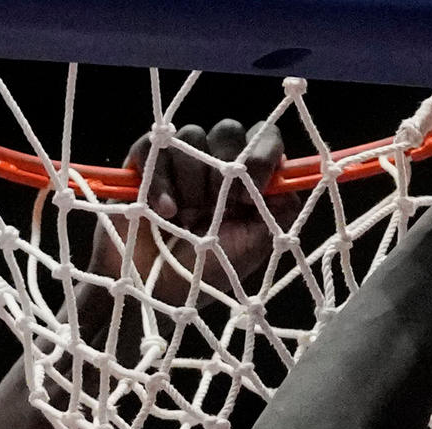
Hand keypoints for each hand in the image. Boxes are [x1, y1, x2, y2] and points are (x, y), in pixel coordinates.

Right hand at [70, 116, 284, 352]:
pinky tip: (162, 212)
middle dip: (222, 171)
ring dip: (190, 181)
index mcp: (246, 181)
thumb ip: (279, 209)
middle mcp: (215, 166)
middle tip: (214, 208)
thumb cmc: (205, 276)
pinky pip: (152, 148)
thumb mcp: (254, 246)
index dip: (262, 153)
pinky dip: (158, 180)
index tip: (252, 188)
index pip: (265, 137)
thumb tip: (288, 174)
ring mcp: (179, 164)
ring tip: (182, 218)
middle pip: (228, 131)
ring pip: (190, 137)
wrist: (153, 295)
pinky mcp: (143, 166)